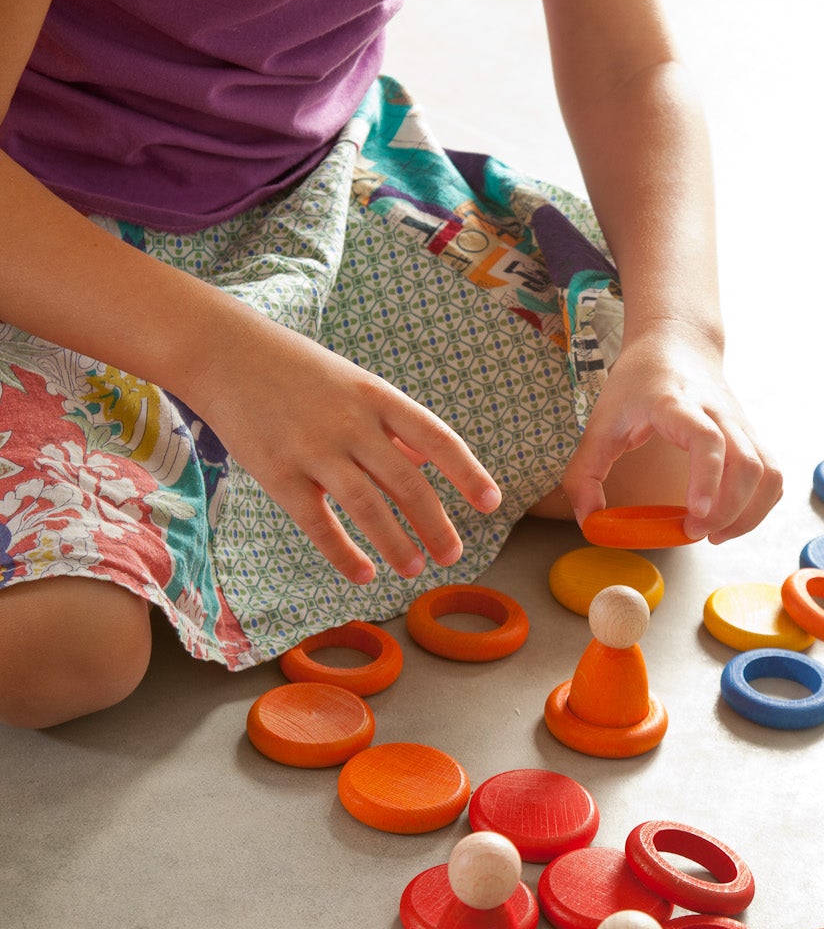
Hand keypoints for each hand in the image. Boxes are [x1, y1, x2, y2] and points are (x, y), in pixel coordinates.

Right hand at [185, 308, 500, 583]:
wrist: (226, 354)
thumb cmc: (297, 370)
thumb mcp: (354, 383)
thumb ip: (391, 423)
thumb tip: (427, 459)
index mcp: (377, 396)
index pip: (437, 437)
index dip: (467, 472)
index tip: (492, 502)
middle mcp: (351, 423)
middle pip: (407, 481)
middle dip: (436, 524)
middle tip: (454, 555)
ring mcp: (313, 449)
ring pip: (368, 507)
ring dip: (397, 544)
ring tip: (415, 570)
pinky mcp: (277, 473)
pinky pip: (318, 523)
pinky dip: (344, 553)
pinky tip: (363, 574)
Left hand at [561, 326, 781, 543]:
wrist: (676, 343)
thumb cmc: (638, 382)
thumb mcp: (600, 422)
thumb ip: (585, 474)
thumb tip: (590, 522)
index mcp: (677, 404)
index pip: (707, 439)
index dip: (707, 478)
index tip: (696, 513)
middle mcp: (718, 413)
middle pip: (747, 463)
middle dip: (729, 510)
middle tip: (694, 531)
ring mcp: (741, 424)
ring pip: (768, 472)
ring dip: (748, 513)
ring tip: (715, 533)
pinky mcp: (752, 436)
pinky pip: (772, 475)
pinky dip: (760, 504)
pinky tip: (731, 518)